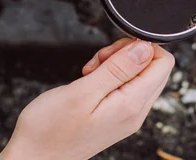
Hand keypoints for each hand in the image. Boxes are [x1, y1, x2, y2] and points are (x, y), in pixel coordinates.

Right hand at [0, 39, 173, 159]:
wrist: (33, 158)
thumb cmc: (49, 130)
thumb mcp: (82, 92)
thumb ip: (118, 68)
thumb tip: (146, 48)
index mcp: (132, 104)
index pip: (163, 63)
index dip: (141, 47)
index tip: (114, 50)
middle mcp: (136, 112)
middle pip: (153, 67)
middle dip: (128, 54)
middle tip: (101, 60)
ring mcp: (128, 115)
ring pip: (139, 75)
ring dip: (117, 64)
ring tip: (92, 71)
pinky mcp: (117, 116)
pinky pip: (126, 87)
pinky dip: (110, 77)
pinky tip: (91, 80)